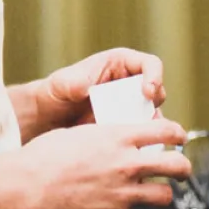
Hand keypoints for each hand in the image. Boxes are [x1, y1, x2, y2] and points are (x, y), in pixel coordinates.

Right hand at [21, 119, 190, 208]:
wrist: (30, 185)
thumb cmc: (46, 157)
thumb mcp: (80, 133)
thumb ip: (103, 137)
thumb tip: (111, 139)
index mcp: (120, 137)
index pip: (165, 131)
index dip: (177, 134)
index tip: (178, 138)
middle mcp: (128, 163)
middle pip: (177, 165)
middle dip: (183, 168)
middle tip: (180, 169)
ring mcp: (125, 193)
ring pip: (165, 197)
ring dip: (161, 195)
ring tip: (155, 195)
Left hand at [38, 47, 166, 128]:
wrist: (51, 116)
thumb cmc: (58, 91)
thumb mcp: (64, 83)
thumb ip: (75, 82)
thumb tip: (86, 87)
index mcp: (121, 63)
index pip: (150, 64)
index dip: (155, 77)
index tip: (147, 93)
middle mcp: (131, 83)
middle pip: (158, 92)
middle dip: (153, 107)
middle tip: (142, 120)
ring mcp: (131, 105)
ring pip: (154, 114)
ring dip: (148, 126)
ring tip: (133, 136)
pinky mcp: (128, 125)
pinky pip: (143, 132)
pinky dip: (140, 139)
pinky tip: (129, 146)